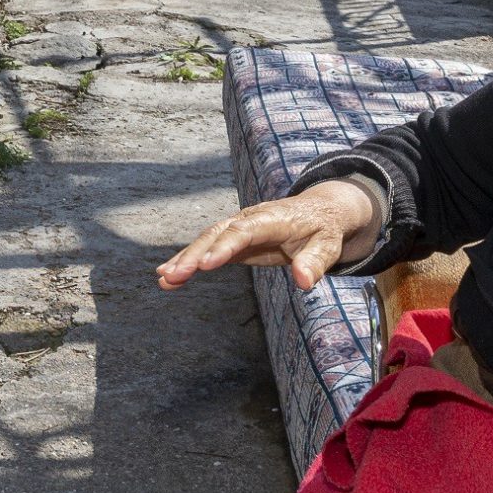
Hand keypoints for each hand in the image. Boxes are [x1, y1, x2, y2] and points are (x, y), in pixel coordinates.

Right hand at [156, 179, 377, 291]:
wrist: (321, 210)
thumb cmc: (325, 229)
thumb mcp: (329, 246)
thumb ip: (315, 262)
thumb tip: (303, 282)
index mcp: (272, 218)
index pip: (244, 231)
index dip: (224, 246)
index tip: (205, 265)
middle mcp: (249, 219)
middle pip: (217, 234)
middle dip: (194, 255)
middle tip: (174, 275)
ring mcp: (239, 227)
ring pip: (207, 240)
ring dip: (185, 258)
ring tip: (164, 279)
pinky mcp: (234, 239)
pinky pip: (208, 248)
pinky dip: (189, 261)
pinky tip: (169, 277)